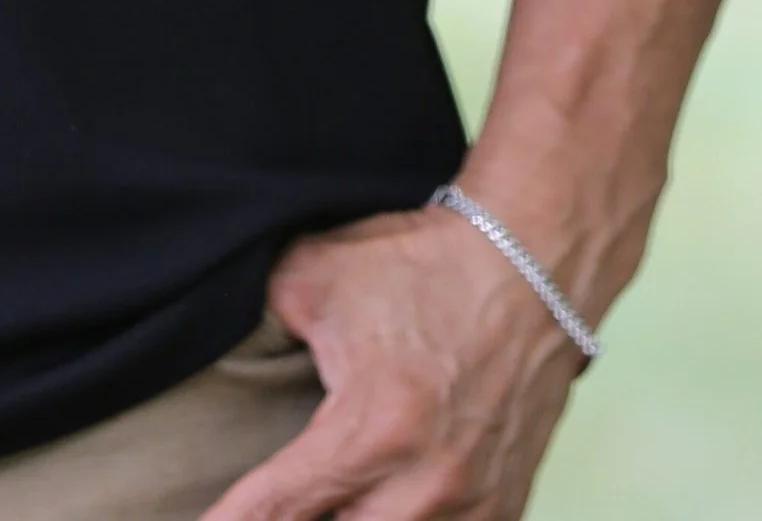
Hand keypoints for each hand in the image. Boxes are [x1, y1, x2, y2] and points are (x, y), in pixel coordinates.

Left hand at [199, 205, 583, 520]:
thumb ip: (263, 321)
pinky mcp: (503, 512)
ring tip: (323, 500)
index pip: (280, 508)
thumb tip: (230, 348)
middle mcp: (424, 486)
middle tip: (275, 502)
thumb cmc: (423, 267)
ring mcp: (470, 508)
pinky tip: (382, 503)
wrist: (531, 266)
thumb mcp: (317, 273)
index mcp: (373, 429)